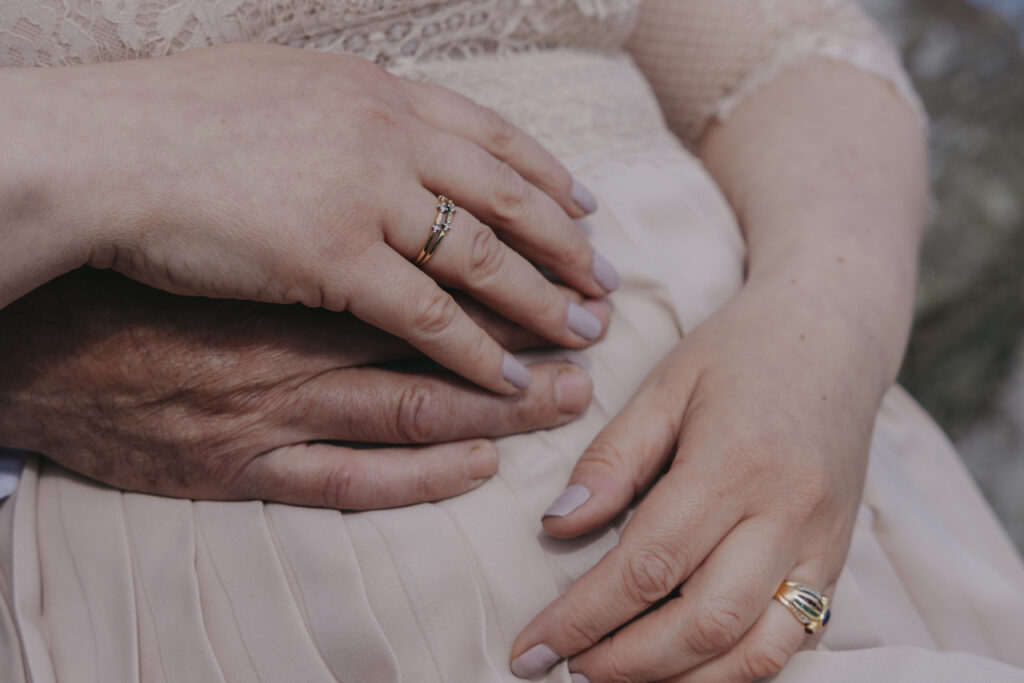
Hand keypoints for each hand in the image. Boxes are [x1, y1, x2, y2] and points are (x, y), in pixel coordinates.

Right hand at [0, 269, 608, 508]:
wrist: (37, 353)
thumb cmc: (136, 286)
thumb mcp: (224, 235)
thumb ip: (307, 224)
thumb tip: (393, 204)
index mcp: (286, 278)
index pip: (417, 275)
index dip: (497, 276)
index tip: (557, 271)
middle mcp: (292, 346)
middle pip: (433, 342)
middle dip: (523, 340)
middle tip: (593, 336)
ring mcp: (271, 414)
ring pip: (406, 412)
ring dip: (494, 409)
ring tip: (565, 398)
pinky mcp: (242, 470)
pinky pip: (346, 481)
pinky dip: (417, 477)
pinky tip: (476, 464)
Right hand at [2, 43, 617, 392]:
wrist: (104, 151)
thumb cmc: (177, 122)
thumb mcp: (278, 85)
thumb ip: (346, 111)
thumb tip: (388, 119)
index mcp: (373, 95)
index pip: (486, 138)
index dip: (543, 177)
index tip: (582, 209)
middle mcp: (382, 141)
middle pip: (502, 202)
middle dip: (563, 246)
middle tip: (606, 283)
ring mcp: (359, 203)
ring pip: (476, 266)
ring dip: (538, 306)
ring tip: (584, 340)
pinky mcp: (327, 267)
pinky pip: (420, 323)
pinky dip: (472, 353)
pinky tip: (508, 381)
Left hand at [510, 280, 882, 681]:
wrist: (834, 331)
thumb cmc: (738, 351)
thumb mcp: (663, 386)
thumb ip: (611, 460)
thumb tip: (556, 527)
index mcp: (734, 463)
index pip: (646, 565)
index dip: (582, 618)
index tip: (530, 649)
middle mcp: (788, 513)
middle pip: (701, 623)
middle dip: (625, 664)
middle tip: (567, 671)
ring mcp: (823, 542)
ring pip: (757, 652)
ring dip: (681, 682)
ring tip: (618, 677)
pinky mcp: (839, 558)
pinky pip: (794, 641)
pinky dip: (736, 669)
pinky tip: (686, 666)